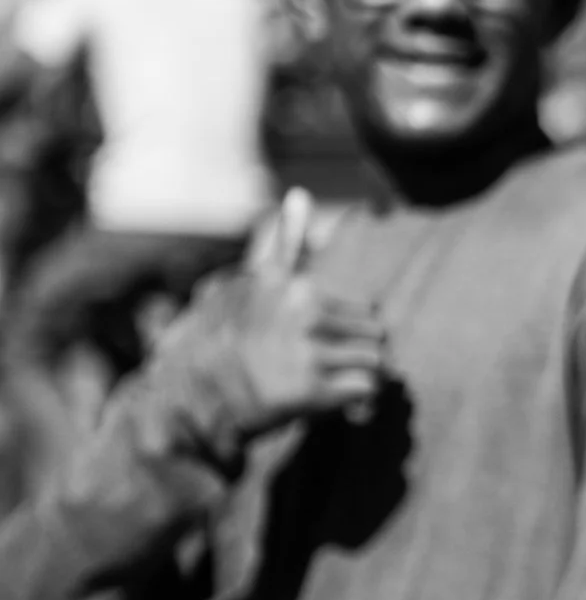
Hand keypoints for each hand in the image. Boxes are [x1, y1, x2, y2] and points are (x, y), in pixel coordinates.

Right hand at [157, 187, 386, 437]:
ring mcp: (306, 349)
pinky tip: (338, 407)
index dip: (347, 330)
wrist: (196, 399)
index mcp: (293, 286)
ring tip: (330, 387)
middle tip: (328, 370)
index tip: (321, 341)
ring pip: (376, 361)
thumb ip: (285, 244)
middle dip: (359, 353)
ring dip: (361, 379)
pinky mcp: (311, 389)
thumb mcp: (252, 285)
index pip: (361, 308)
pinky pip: (367, 391)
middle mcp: (301, 310)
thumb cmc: (232, 340)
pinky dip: (360, 404)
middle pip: (375, 333)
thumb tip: (301, 192)